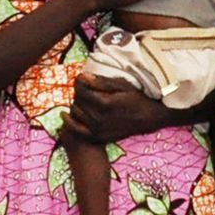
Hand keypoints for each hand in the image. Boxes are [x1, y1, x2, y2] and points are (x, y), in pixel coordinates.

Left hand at [67, 75, 182, 145]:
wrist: (148, 118)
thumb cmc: (136, 98)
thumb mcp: (121, 85)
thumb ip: (100, 82)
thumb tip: (81, 76)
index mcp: (104, 103)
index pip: (80, 90)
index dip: (80, 83)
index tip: (83, 80)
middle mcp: (99, 118)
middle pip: (77, 101)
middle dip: (79, 94)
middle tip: (86, 91)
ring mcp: (98, 130)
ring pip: (76, 114)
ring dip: (76, 105)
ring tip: (84, 101)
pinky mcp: (98, 138)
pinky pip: (76, 130)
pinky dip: (70, 122)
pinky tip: (66, 116)